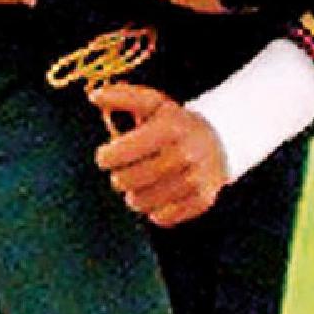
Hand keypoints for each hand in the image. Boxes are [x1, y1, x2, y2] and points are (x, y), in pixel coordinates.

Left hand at [93, 82, 229, 227]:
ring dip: (135, 194)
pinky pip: (160, 217)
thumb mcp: (153, 103)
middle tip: (125, 170)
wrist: (220, 142)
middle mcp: (184, 154)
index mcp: (169, 128)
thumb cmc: (175, 123)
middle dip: (119, 176)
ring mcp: (194, 180)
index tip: (106, 156)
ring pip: (140, 203)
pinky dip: (155, 208)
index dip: (105, 157)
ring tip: (143, 182)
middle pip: (125, 181)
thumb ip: (122, 97)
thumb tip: (94, 96)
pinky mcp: (201, 201)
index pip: (118, 154)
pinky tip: (161, 194)